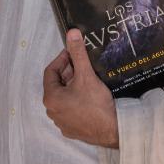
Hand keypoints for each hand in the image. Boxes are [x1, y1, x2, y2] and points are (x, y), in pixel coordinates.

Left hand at [43, 29, 118, 147]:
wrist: (113, 130)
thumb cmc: (96, 103)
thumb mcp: (86, 74)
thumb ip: (78, 53)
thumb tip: (71, 32)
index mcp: (50, 98)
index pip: (50, 72)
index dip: (61, 59)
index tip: (72, 53)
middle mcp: (52, 112)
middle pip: (57, 85)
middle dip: (68, 72)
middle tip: (81, 64)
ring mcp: (62, 123)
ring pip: (64, 97)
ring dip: (72, 86)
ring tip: (86, 77)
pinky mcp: (72, 130)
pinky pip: (70, 110)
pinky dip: (76, 100)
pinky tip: (89, 95)